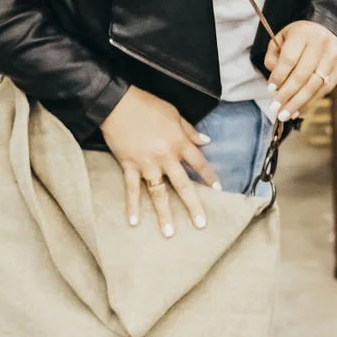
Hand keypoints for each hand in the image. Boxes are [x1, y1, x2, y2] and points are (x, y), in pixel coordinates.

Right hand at [100, 87, 219, 235]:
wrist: (118, 103)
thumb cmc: (147, 105)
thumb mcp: (174, 113)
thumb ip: (190, 130)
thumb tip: (207, 141)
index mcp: (179, 142)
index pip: (199, 163)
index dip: (209, 177)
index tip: (218, 190)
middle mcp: (166, 156)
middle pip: (183, 185)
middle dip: (193, 206)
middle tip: (200, 224)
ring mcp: (147, 164)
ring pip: (158, 193)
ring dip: (164, 214)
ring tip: (169, 233)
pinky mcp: (129, 165)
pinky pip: (132, 189)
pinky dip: (132, 205)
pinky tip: (134, 221)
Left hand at [266, 21, 336, 121]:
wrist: (328, 29)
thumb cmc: (299, 37)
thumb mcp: (282, 38)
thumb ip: (273, 57)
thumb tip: (275, 83)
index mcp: (303, 33)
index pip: (289, 59)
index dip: (279, 76)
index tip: (270, 89)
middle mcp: (321, 44)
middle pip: (302, 75)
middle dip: (287, 95)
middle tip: (275, 108)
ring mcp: (333, 57)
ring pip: (314, 86)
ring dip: (298, 103)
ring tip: (285, 115)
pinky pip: (324, 90)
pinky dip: (310, 103)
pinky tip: (298, 111)